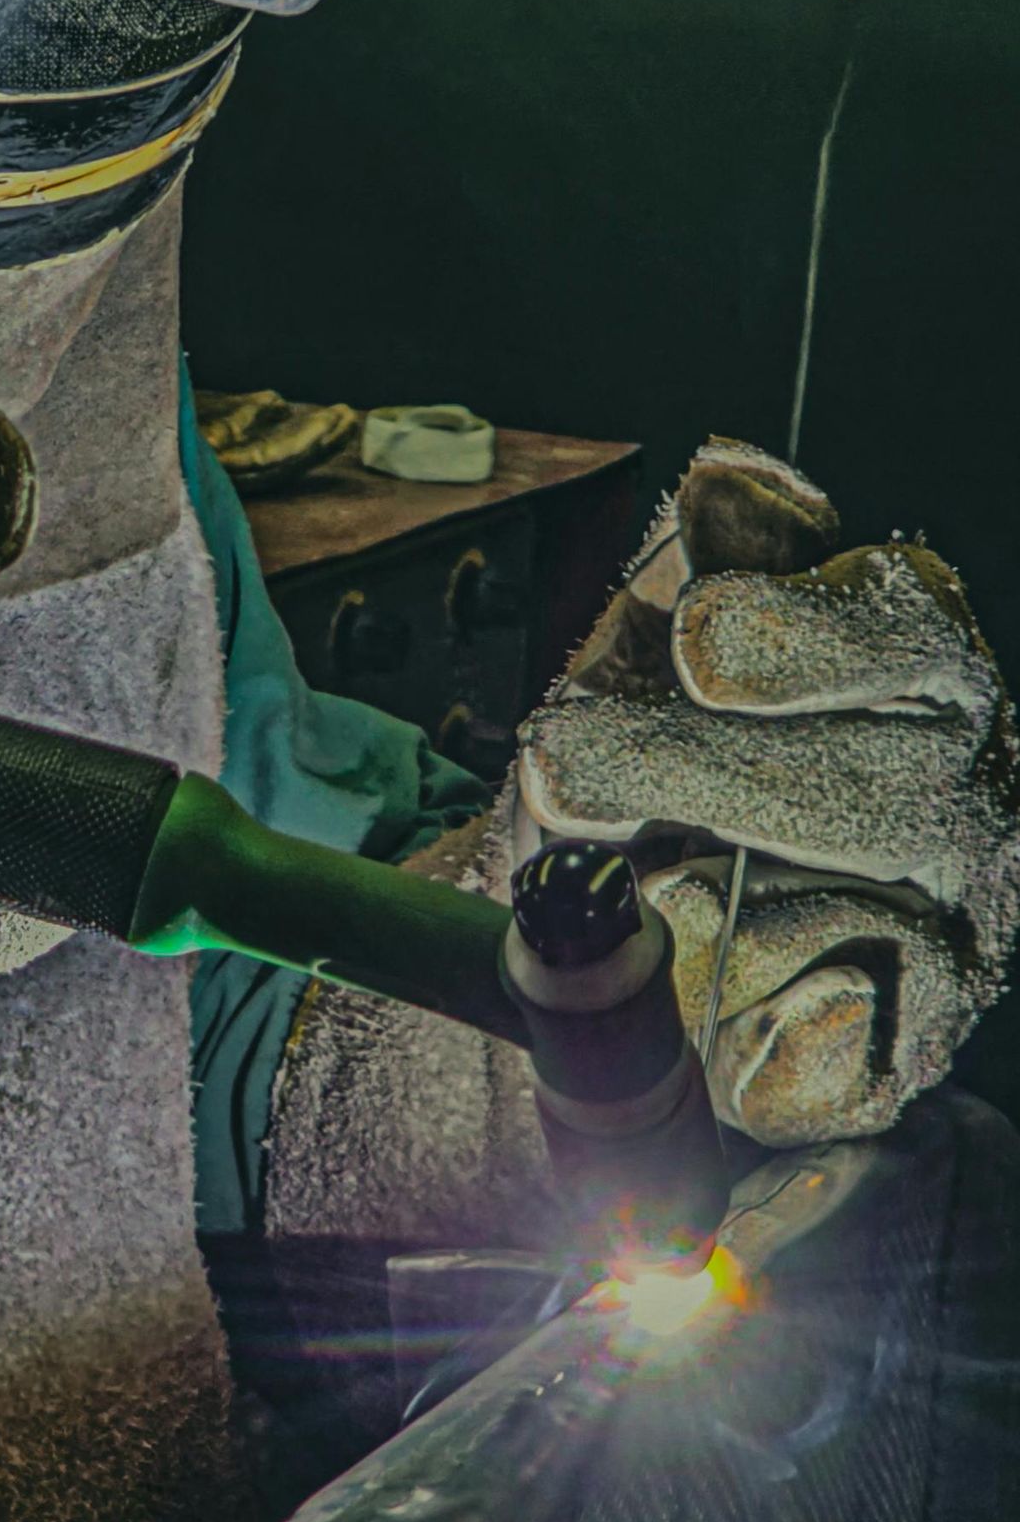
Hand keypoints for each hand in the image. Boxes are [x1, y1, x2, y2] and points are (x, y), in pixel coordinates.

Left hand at [513, 440, 1018, 1143]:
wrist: (638, 927)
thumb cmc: (666, 760)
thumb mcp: (654, 648)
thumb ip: (700, 564)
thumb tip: (729, 478)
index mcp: (918, 665)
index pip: (904, 628)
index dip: (805, 637)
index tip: (696, 640)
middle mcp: (963, 784)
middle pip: (877, 781)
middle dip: (698, 774)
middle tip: (558, 767)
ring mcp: (957, 915)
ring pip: (865, 917)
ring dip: (723, 911)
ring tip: (634, 889)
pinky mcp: (918, 1031)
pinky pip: (854, 1042)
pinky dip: (765, 1033)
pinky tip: (712, 1018)